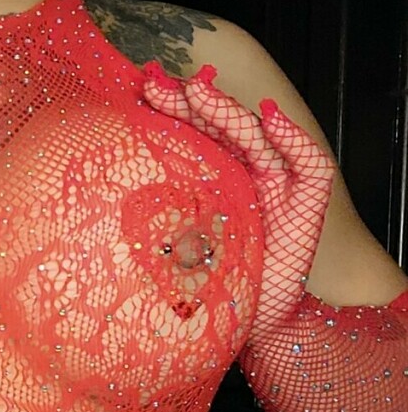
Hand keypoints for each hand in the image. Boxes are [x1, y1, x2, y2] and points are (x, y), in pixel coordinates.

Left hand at [139, 62, 335, 341]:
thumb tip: (101, 185)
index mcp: (213, 182)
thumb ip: (152, 217)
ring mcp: (279, 188)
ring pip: (257, 136)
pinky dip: (293, 138)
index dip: (171, 112)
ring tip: (199, 90)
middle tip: (158, 83)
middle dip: (191, 102)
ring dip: (228, 110)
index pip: (193, 136)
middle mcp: (247, 177)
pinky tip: (270, 117)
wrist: (254, 328)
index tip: (138, 92)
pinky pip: (308, 163)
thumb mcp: (167, 250)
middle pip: (221, 129)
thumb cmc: (208, 293)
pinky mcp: (309, 204)